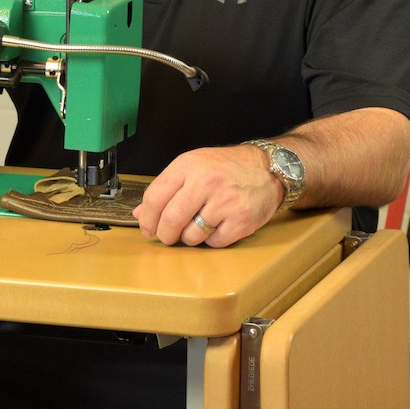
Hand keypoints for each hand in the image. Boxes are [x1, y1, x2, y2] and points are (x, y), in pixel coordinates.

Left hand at [132, 145, 283, 247]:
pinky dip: (212, 240)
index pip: (155, 197)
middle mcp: (206, 182)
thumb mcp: (193, 166)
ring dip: (190, 237)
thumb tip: (140, 213)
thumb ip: (166, 187)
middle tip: (167, 236)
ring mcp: (225, 202)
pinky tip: (217, 227)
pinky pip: (214, 243)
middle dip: (165, 234)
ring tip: (198, 226)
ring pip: (191, 235)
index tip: (147, 228)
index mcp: (189, 165)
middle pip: (171, 220)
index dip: (147, 218)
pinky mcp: (241, 220)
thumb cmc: (227, 168)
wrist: (269, 168)